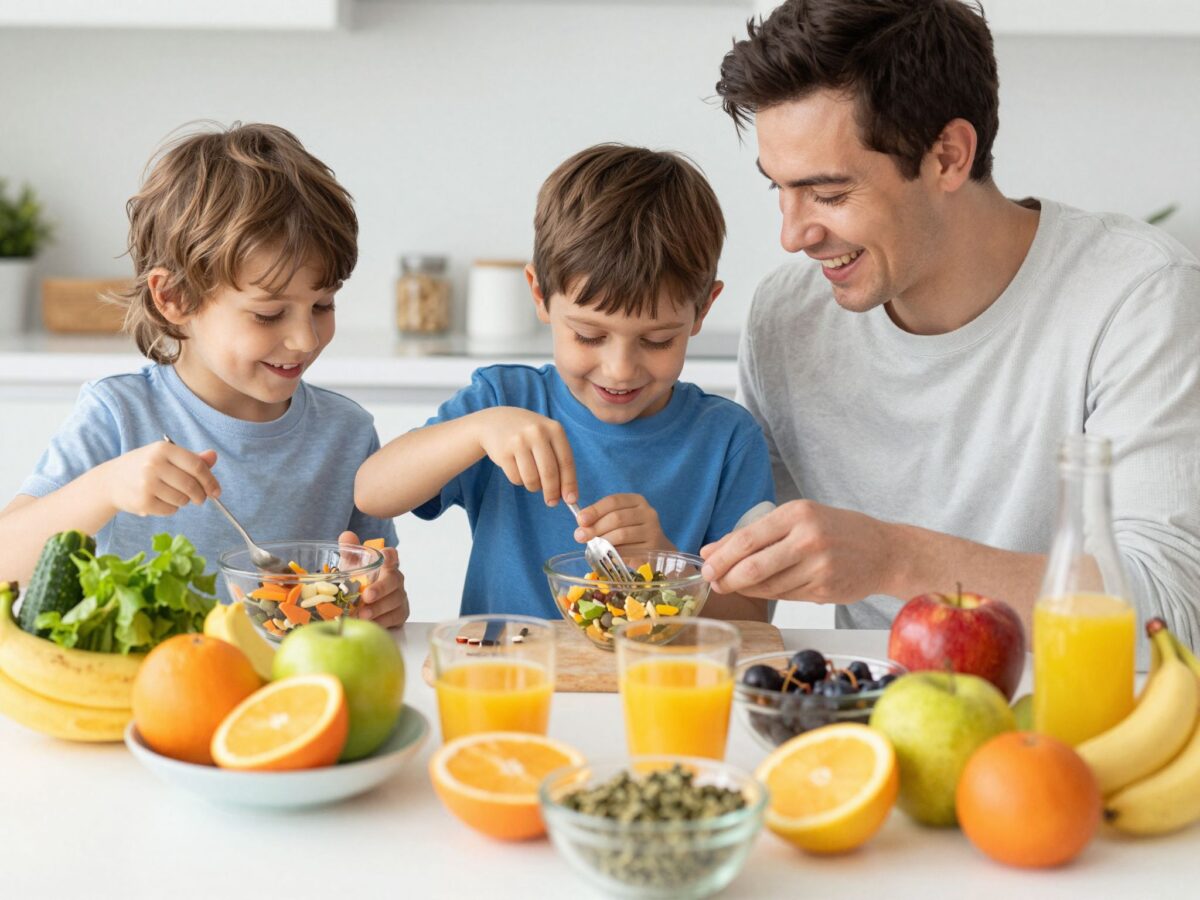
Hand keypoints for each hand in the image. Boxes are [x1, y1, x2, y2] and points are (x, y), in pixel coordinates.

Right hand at [100, 440, 220, 516]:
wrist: (111, 481)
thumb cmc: (145, 466)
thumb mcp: (166, 456)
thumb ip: (192, 458)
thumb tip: (214, 457)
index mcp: (163, 449)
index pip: (196, 466)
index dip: (210, 480)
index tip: (216, 491)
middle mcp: (154, 465)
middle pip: (191, 485)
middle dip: (201, 495)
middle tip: (201, 498)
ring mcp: (147, 484)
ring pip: (182, 500)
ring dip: (184, 501)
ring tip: (174, 495)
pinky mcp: (142, 502)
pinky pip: (170, 510)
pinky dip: (172, 509)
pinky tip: (161, 501)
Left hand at [340, 530, 408, 628]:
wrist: (365, 607)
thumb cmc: (360, 583)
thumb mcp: (352, 568)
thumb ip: (350, 552)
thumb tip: (346, 536)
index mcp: (385, 566)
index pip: (392, 556)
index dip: (390, 555)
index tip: (385, 555)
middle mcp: (395, 580)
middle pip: (394, 580)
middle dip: (381, 588)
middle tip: (366, 596)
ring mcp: (399, 597)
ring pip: (394, 601)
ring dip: (378, 608)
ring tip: (363, 615)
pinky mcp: (400, 614)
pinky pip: (394, 618)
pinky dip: (382, 622)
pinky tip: (370, 624)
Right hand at [475, 407, 577, 505]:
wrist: (496, 421)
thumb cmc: (530, 435)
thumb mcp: (548, 438)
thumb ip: (559, 461)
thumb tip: (568, 495)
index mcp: (554, 429)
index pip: (566, 461)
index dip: (569, 483)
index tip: (571, 500)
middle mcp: (537, 433)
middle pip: (549, 473)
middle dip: (552, 492)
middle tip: (552, 502)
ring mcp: (518, 441)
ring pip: (532, 479)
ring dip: (534, 487)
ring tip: (533, 480)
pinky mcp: (503, 452)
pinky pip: (516, 479)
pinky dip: (520, 481)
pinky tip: (518, 469)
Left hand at [575, 494, 672, 554]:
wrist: (656, 551)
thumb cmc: (632, 535)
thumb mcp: (618, 522)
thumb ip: (601, 520)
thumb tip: (581, 525)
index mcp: (636, 500)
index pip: (613, 501)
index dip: (594, 510)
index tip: (580, 520)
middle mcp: (647, 512)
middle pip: (617, 517)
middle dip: (595, 527)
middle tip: (580, 536)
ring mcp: (653, 530)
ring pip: (622, 534)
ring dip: (603, 541)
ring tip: (592, 546)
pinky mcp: (654, 547)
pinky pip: (629, 550)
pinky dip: (614, 553)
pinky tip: (605, 555)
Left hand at [699, 500, 897, 602]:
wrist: (885, 551)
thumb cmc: (837, 531)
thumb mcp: (798, 519)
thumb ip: (755, 534)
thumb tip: (710, 551)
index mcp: (797, 514)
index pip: (747, 539)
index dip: (721, 557)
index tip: (705, 566)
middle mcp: (807, 538)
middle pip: (753, 567)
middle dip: (727, 578)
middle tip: (715, 583)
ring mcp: (818, 566)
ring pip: (767, 586)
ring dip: (746, 589)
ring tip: (736, 585)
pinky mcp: (824, 590)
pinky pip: (784, 596)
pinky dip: (769, 594)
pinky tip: (765, 588)